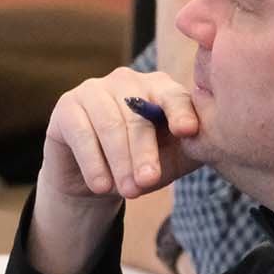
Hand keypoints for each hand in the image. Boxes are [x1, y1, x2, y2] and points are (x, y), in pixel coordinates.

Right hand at [29, 68, 201, 273]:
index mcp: (159, 87)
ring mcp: (94, 90)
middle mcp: (127, 81)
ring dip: (119, 161)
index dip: (181, 112)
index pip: (173, 96)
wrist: (97, 181)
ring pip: (109, 124)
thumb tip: (206, 140)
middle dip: (144, 153)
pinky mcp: (67, 106)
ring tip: (128, 192)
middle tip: (148, 183)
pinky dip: (93, 162)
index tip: (187, 132)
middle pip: (139, 115)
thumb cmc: (140, 165)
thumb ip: (190, 147)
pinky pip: (81, 133)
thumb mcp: (171, 160)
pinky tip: (101, 186)